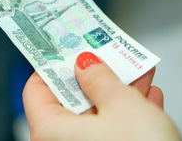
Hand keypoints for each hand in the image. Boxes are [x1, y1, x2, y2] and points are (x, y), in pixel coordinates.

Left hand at [23, 52, 181, 140]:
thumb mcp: (122, 106)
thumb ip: (100, 78)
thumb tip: (85, 64)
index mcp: (50, 131)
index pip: (36, 89)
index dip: (52, 66)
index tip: (66, 49)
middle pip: (69, 100)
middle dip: (93, 76)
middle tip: (105, 55)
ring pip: (94, 115)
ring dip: (116, 92)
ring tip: (134, 70)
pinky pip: (110, 132)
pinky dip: (126, 114)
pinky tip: (145, 97)